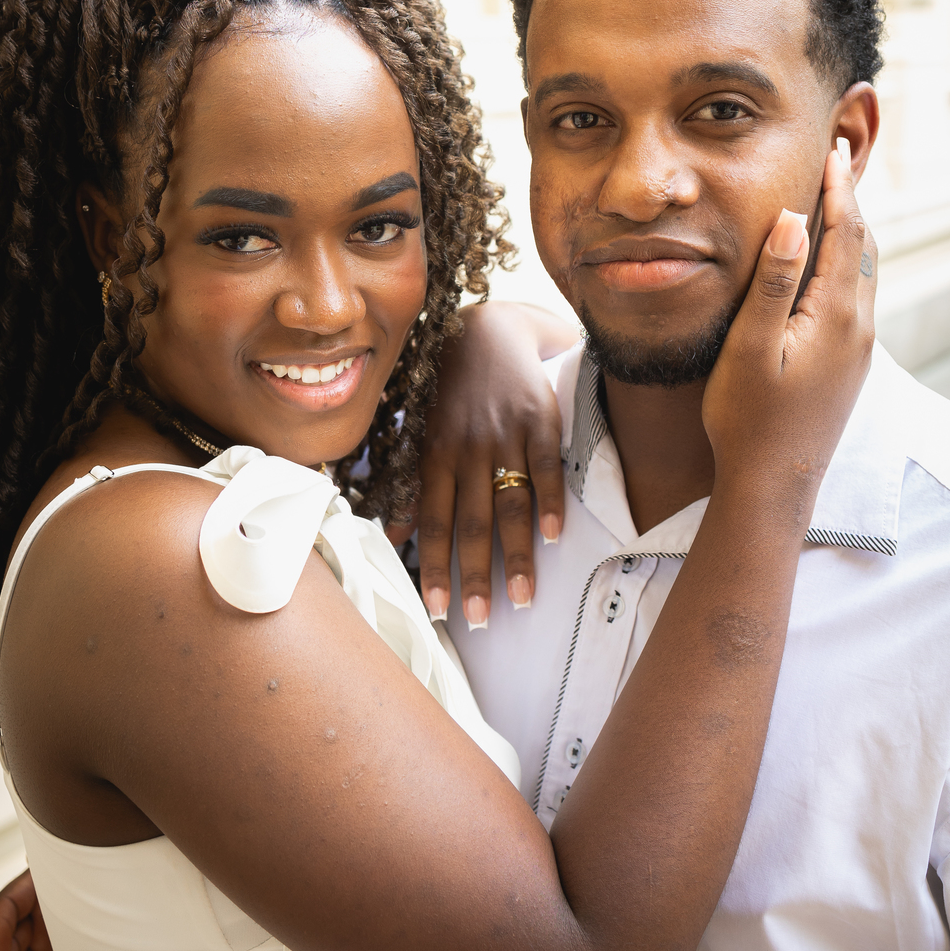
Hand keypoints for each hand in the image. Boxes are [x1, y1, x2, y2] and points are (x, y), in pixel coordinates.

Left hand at [415, 302, 574, 626]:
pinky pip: (546, 466)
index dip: (434, 566)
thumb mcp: (422, 433)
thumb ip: (411, 486)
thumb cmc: (450, 394)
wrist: (489, 331)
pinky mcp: (540, 419)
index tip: (438, 609)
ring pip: (510, 503)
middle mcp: (467, 448)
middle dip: (474, 573)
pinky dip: (552, 501)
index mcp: (434, 455)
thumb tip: (392, 537)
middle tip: (479, 619)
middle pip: (471, 521)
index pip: (432, 521)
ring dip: (516, 555)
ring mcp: (505, 434)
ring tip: (521, 599)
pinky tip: (556, 537)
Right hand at [702, 149, 875, 499]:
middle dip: (852, 203)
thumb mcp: (750, 348)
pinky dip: (846, 264)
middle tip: (839, 162)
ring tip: (834, 202)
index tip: (835, 152)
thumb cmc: (748, 419)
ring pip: (864, 274)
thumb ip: (774, 283)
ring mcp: (858, 350)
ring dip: (852, 233)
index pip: (847, 234)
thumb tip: (795, 219)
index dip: (841, 189)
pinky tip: (825, 266)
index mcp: (837, 317)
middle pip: (865, 248)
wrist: (774, 486)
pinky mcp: (849, 366)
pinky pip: (856, 298)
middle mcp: (859, 329)